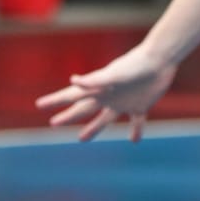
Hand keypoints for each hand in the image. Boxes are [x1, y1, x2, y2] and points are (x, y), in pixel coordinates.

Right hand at [35, 44, 176, 141]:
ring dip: (93, 128)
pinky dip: (136, 131)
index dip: (56, 101)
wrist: (160, 60)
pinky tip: (134, 141)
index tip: (39, 104)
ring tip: (81, 138)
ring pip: (105, 119)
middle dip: (68, 116)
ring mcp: (124, 101)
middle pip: (84, 109)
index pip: (73, 96)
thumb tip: (73, 81)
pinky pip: (137, 121)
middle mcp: (109, 96)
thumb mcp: (114, 74)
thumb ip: (95, 81)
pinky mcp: (141, 105)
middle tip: (53, 123)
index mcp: (100, 89)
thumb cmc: (136, 64)